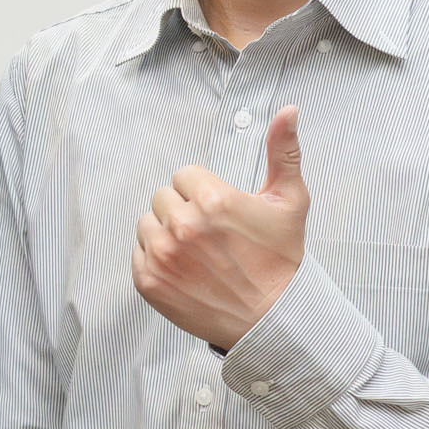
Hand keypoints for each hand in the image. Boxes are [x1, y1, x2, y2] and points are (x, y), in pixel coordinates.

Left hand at [132, 106, 309, 352]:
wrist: (271, 318)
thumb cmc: (281, 260)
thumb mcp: (289, 201)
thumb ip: (284, 151)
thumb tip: (288, 110)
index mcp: (212, 200)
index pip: (184, 175)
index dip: (203, 192)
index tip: (220, 213)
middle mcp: (183, 226)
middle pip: (163, 197)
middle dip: (184, 210)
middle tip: (210, 235)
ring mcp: (162, 256)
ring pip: (148, 224)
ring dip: (166, 233)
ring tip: (197, 253)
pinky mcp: (149, 282)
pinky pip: (139, 254)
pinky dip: (156, 260)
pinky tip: (185, 270)